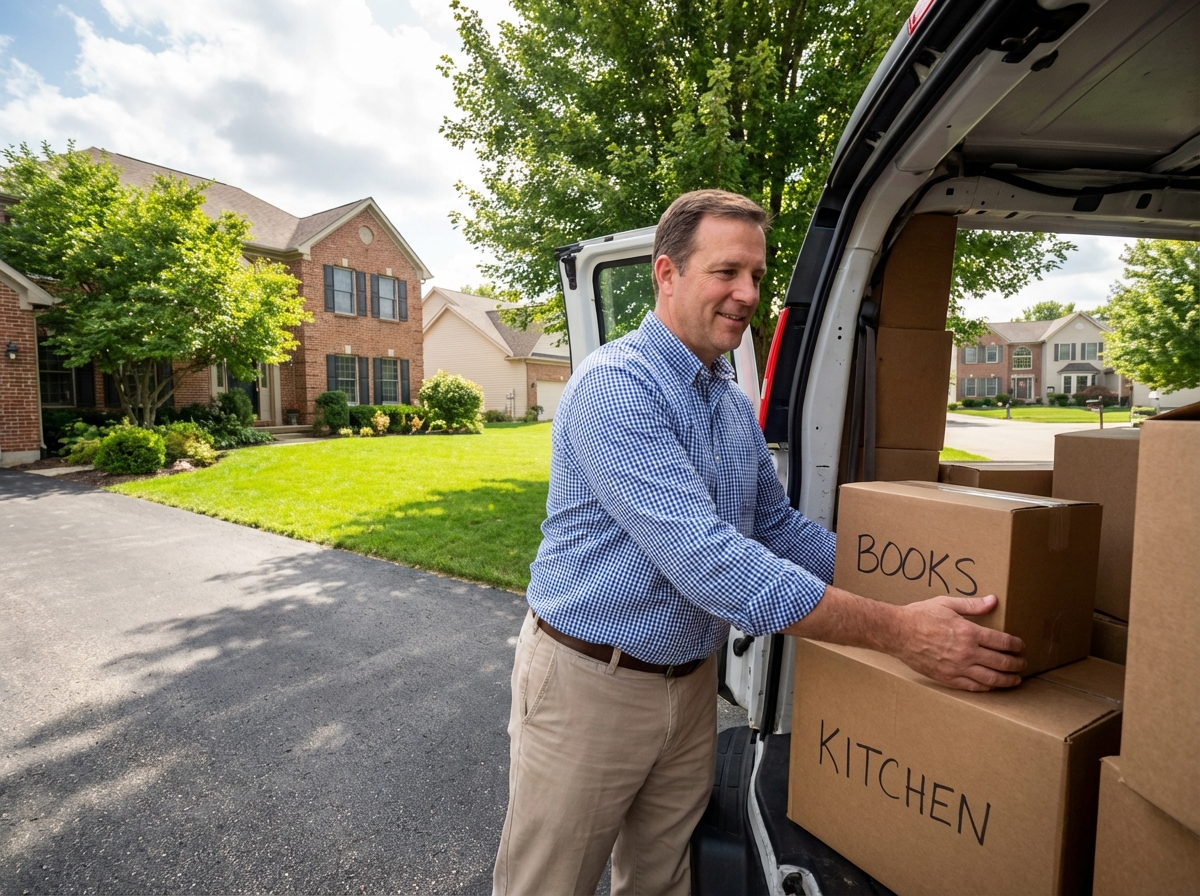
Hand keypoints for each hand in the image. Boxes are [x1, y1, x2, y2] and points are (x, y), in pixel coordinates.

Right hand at [893, 594, 1025, 690]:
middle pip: (1001, 662)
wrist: (897, 632)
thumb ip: (972, 605)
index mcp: (968, 632)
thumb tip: (993, 600)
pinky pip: (973, 687)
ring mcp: (957, 668)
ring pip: (991, 679)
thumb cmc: (920, 615)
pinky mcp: (947, 678)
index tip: (1021, 645)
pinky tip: (993, 685)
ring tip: (1015, 679)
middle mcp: (966, 652)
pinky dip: (987, 688)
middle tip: (1023, 663)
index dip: (1015, 645)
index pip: (1002, 642)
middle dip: (1016, 664)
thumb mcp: (946, 603)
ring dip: (1007, 680)